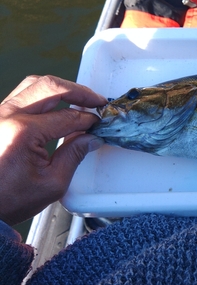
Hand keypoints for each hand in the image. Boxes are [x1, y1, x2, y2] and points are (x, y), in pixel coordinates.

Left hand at [0, 75, 106, 225]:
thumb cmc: (8, 200)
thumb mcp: (53, 183)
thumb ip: (74, 155)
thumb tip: (90, 138)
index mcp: (23, 132)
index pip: (67, 117)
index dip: (88, 120)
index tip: (98, 124)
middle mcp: (6, 116)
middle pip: (51, 87)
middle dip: (79, 91)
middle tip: (95, 101)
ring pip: (34, 84)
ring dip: (60, 88)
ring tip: (78, 98)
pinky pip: (22, 94)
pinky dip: (44, 95)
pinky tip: (57, 104)